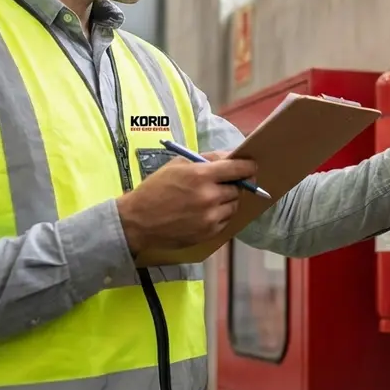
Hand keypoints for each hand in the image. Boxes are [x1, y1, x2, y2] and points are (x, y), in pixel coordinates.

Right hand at [116, 152, 257, 255]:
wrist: (138, 221)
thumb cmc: (156, 189)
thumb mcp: (177, 165)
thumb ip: (207, 159)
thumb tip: (231, 156)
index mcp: (201, 175)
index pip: (238, 168)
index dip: (248, 166)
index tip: (252, 166)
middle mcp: (209, 196)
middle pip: (238, 188)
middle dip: (233, 184)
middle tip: (221, 184)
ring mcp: (210, 217)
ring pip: (234, 205)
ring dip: (227, 201)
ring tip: (210, 199)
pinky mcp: (209, 233)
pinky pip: (225, 220)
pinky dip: (220, 215)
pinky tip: (204, 212)